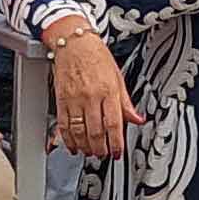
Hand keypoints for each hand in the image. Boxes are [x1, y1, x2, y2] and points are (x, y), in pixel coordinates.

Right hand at [48, 27, 140, 158]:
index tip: (117, 153)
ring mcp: (74, 99)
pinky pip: (63, 125)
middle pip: (96, 131)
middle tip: (104, 155)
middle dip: (100, 148)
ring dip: (85, 147)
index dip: (116, 142)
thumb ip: (126, 102)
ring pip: (79, 131)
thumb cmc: (96, 57)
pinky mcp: (61, 100)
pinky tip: (72, 145)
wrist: (73, 43)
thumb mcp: (118, 77)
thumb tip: (137, 119)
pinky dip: (67, 139)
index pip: (114, 124)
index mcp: (109, 91)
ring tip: (90, 153)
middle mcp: (91, 97)